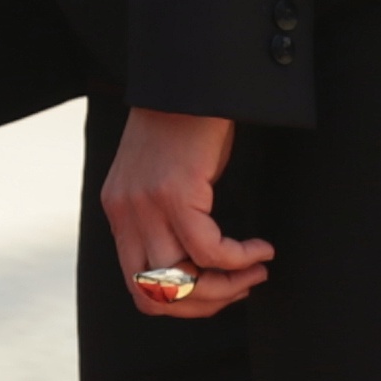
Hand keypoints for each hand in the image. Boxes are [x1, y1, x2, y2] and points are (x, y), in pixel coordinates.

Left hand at [101, 107, 273, 316]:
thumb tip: (201, 264)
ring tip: (257, 271)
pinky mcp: (173, 192)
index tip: (220, 290)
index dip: (183, 304)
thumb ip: (167, 216)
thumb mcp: (164, 176)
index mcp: (119, 213)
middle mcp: (124, 214)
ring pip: (184, 281)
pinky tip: (262, 249)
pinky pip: (209, 251)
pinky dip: (241, 259)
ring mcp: (145, 205)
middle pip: (157, 296)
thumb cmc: (186, 122)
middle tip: (243, 287)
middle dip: (207, 304)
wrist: (189, 76)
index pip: (138, 289)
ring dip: (229, 286)